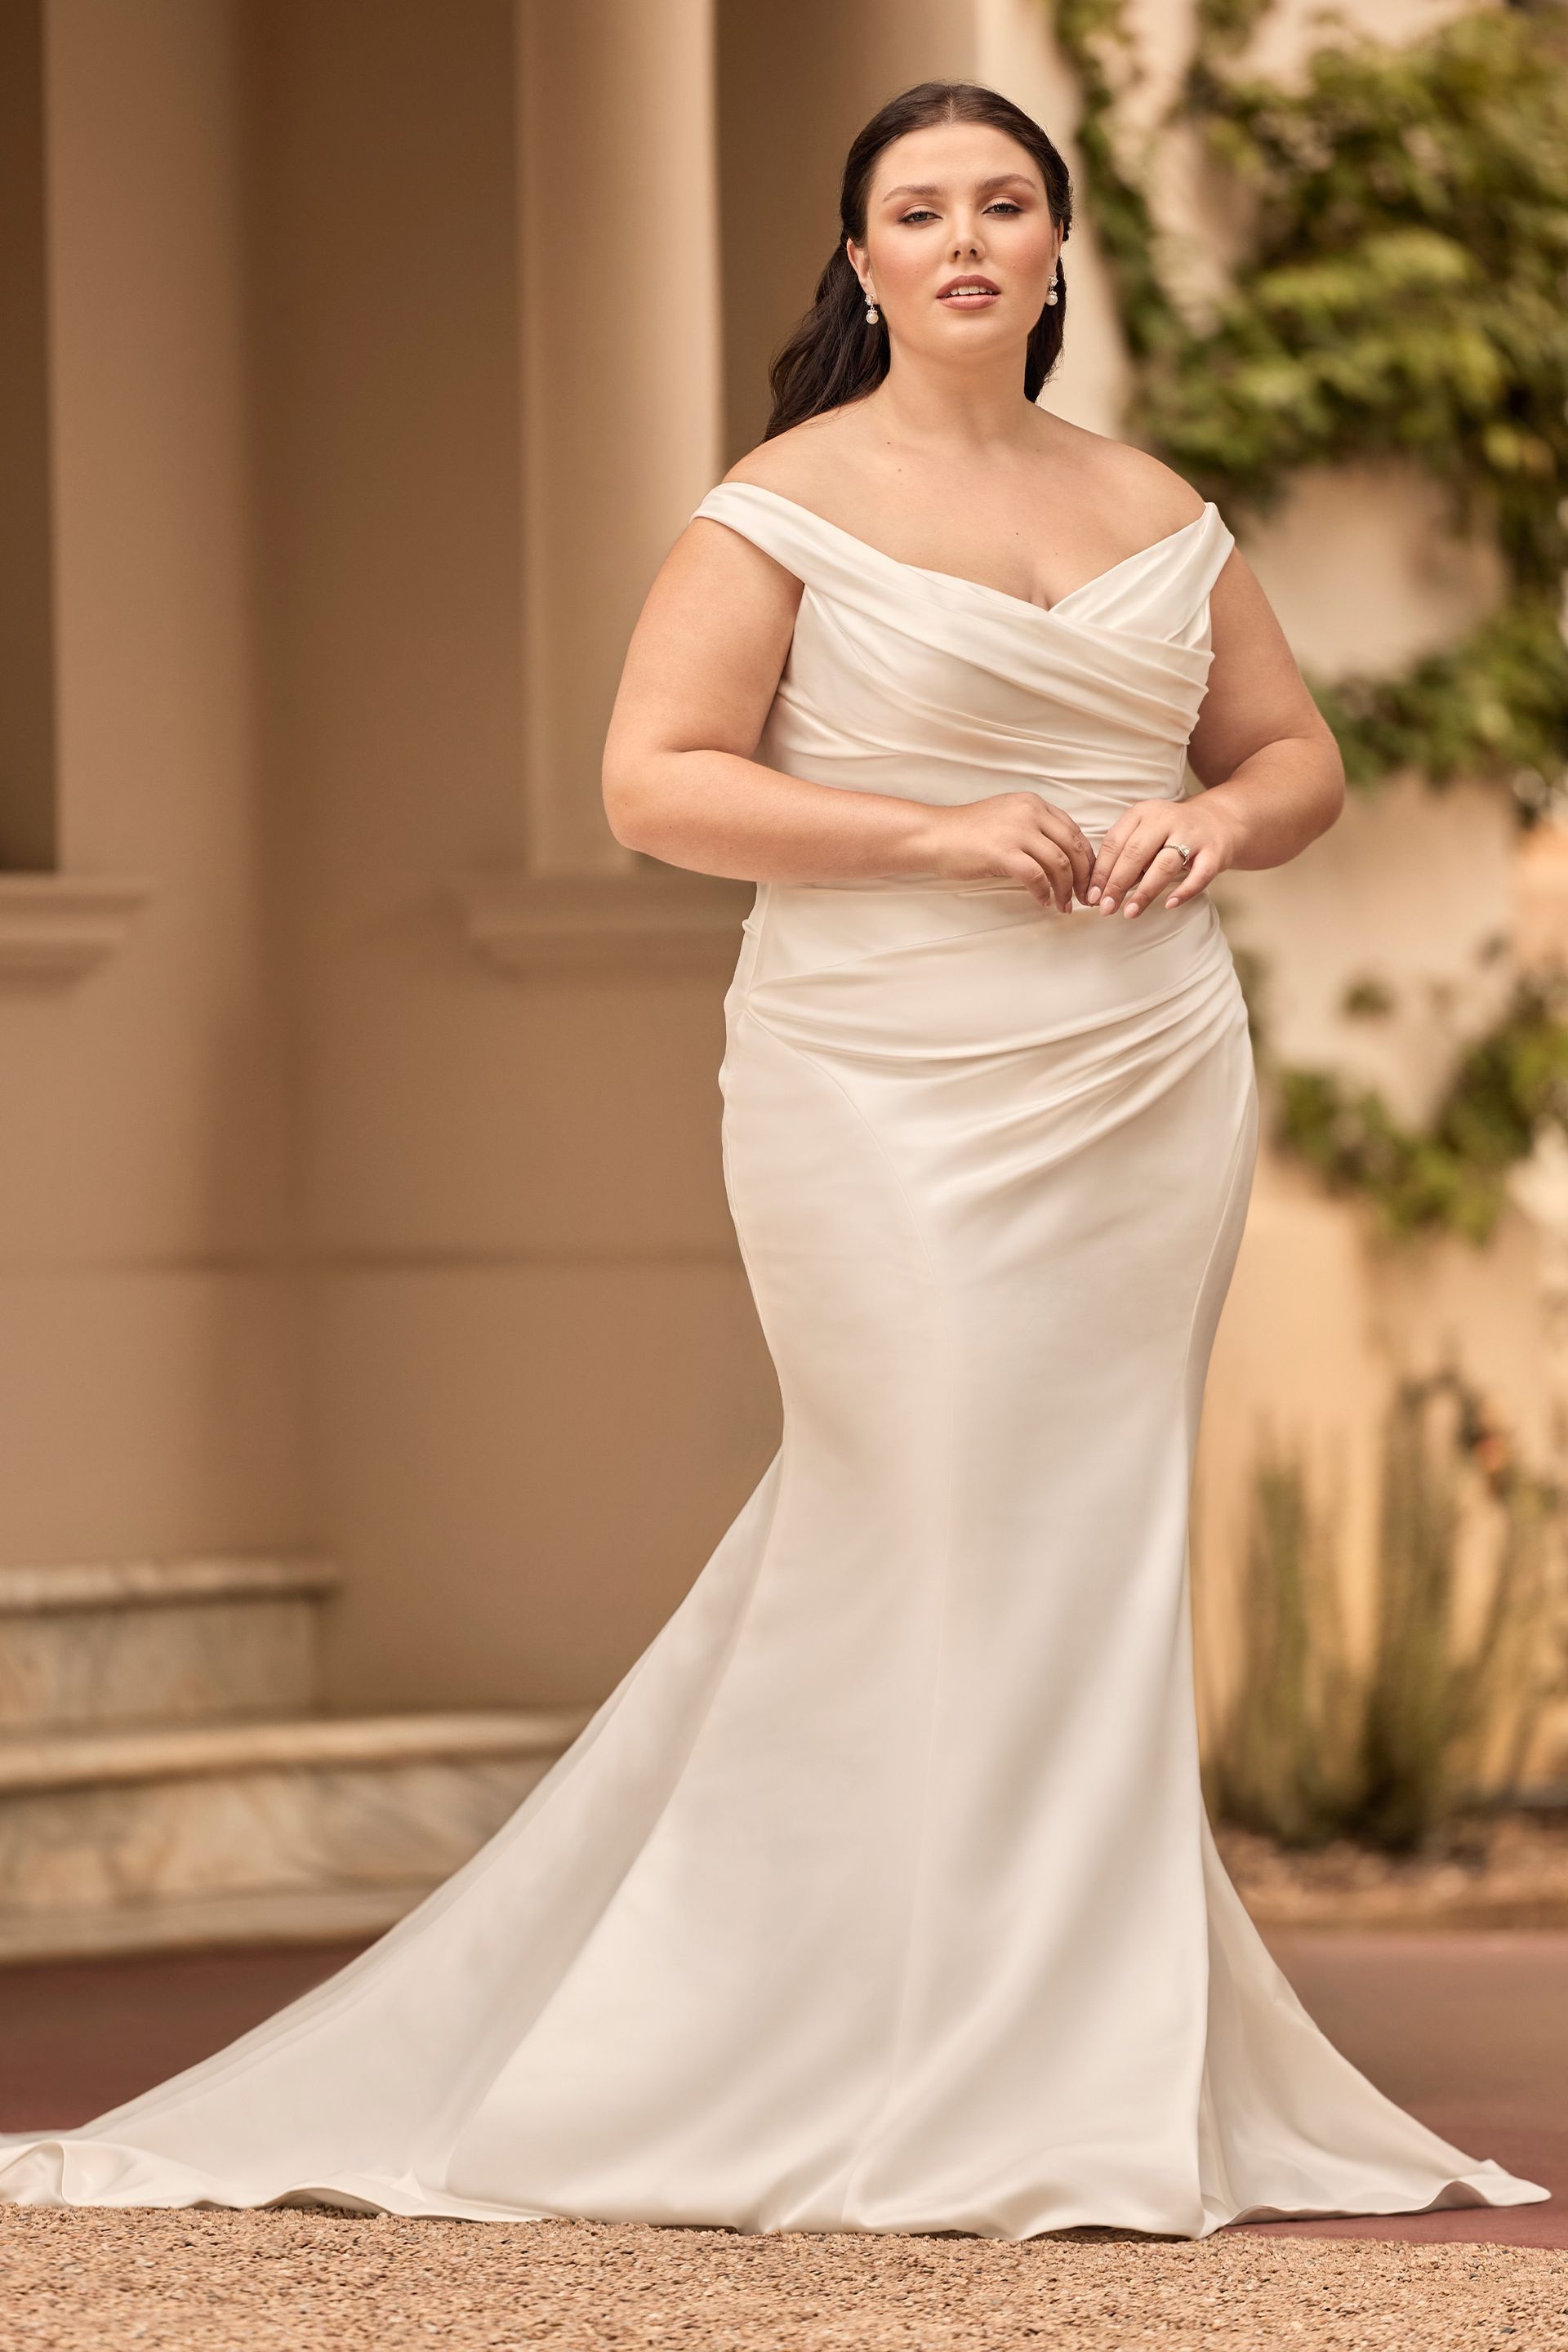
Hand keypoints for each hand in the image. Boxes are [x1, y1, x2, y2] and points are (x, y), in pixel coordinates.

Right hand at [916, 792, 1094, 913]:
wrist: (935, 835)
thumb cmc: (966, 833)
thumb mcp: (1007, 818)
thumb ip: (1033, 829)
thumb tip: (1059, 855)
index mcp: (1033, 803)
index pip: (1073, 831)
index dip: (1086, 858)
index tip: (1087, 878)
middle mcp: (1030, 812)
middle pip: (1073, 847)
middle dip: (1083, 876)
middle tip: (1083, 897)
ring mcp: (1017, 831)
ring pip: (1060, 864)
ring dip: (1065, 889)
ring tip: (1064, 906)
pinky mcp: (1004, 852)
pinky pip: (1037, 877)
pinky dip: (1044, 893)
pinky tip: (1043, 902)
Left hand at [1084, 796, 1240, 916]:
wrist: (1219, 821)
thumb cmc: (1171, 834)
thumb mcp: (1145, 834)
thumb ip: (1124, 857)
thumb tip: (1099, 892)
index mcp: (1143, 813)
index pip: (1115, 842)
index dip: (1101, 871)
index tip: (1092, 896)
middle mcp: (1166, 819)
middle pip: (1136, 853)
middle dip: (1117, 883)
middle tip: (1106, 908)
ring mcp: (1192, 834)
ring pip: (1164, 864)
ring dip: (1145, 892)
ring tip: (1130, 912)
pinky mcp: (1214, 851)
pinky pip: (1199, 875)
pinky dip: (1184, 891)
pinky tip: (1169, 904)